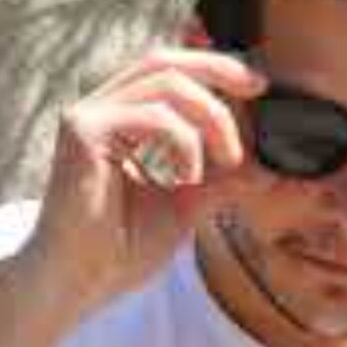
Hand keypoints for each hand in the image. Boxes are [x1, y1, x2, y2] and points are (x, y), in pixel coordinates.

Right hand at [19, 47, 267, 317]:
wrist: (78, 284)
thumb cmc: (119, 251)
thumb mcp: (185, 206)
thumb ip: (221, 181)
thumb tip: (267, 168)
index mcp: (117, 120)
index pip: (167, 74)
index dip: (213, 70)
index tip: (257, 88)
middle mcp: (98, 109)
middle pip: (164, 61)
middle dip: (218, 69)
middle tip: (257, 89)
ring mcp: (87, 116)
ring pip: (165, 81)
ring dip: (211, 116)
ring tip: (228, 159)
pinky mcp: (83, 131)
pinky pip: (153, 116)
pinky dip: (185, 141)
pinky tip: (188, 176)